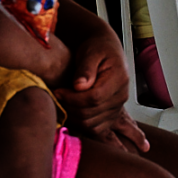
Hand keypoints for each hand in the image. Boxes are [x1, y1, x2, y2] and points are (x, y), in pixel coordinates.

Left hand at [53, 25, 147, 150]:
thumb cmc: (97, 48)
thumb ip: (85, 69)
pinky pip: (95, 129)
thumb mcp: (90, 52)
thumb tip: (79, 85)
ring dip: (73, 116)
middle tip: (56, 96)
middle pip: (91, 113)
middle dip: (70, 107)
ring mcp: (117, 107)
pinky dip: (80, 124)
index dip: (73, 98)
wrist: (104, 50)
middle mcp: (121, 96)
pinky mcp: (111, 115)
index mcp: (119, 78)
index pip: (95, 98)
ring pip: (91, 124)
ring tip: (62, 102)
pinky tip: (71, 111)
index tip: (59, 91)